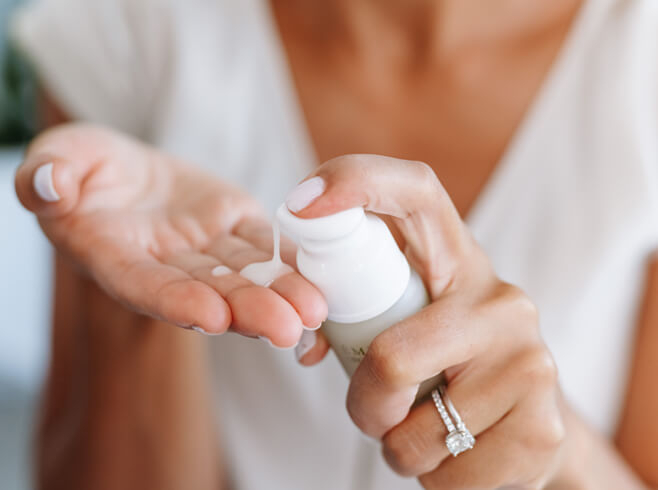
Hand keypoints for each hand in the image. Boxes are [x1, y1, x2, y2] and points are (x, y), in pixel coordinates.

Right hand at [15, 124, 325, 347]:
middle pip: (206, 293)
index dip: (174, 301)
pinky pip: (265, 244)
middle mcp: (164, 266)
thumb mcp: (53, 161)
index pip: (144, 285)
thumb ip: (45, 176)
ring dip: (278, 293)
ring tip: (315, 311)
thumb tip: (46, 186)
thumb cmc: (76, 168)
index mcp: (113, 258)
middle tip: (286, 328)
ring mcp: (202, 251)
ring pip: (243, 275)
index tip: (209, 317)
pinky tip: (323, 273)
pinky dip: (291, 258)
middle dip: (245, 310)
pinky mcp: (233, 228)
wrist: (117, 171)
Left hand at [291, 155, 566, 487]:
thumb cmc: (442, 366)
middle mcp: (501, 297)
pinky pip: (448, 474)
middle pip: (390, 358)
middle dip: (366, 405)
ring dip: (400, 448)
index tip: (301, 203)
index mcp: (455, 260)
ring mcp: (531, 360)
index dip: (354, 183)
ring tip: (429, 430)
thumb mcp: (402, 325)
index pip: (413, 193)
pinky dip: (434, 479)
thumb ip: (348, 315)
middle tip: (380, 411)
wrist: (527, 428)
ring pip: (413, 432)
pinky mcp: (545, 428)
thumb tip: (302, 337)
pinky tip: (459, 456)